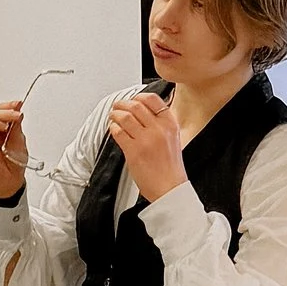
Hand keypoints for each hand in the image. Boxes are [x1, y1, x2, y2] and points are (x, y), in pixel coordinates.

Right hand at [0, 98, 27, 200]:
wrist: (10, 182)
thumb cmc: (14, 165)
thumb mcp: (20, 142)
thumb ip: (16, 127)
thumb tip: (18, 112)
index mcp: (0, 128)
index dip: (7, 105)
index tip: (17, 104)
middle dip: (2, 111)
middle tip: (14, 115)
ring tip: (3, 126)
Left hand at [107, 88, 186, 203]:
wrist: (169, 188)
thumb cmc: (170, 168)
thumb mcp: (173, 139)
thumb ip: (161, 124)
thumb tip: (144, 112)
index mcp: (170, 124)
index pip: (153, 100)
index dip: (139, 97)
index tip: (132, 99)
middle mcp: (158, 129)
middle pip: (136, 105)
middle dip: (122, 104)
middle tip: (117, 106)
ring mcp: (145, 139)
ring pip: (125, 117)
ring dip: (115, 114)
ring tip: (113, 116)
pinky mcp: (133, 151)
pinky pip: (118, 132)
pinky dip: (113, 128)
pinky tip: (114, 129)